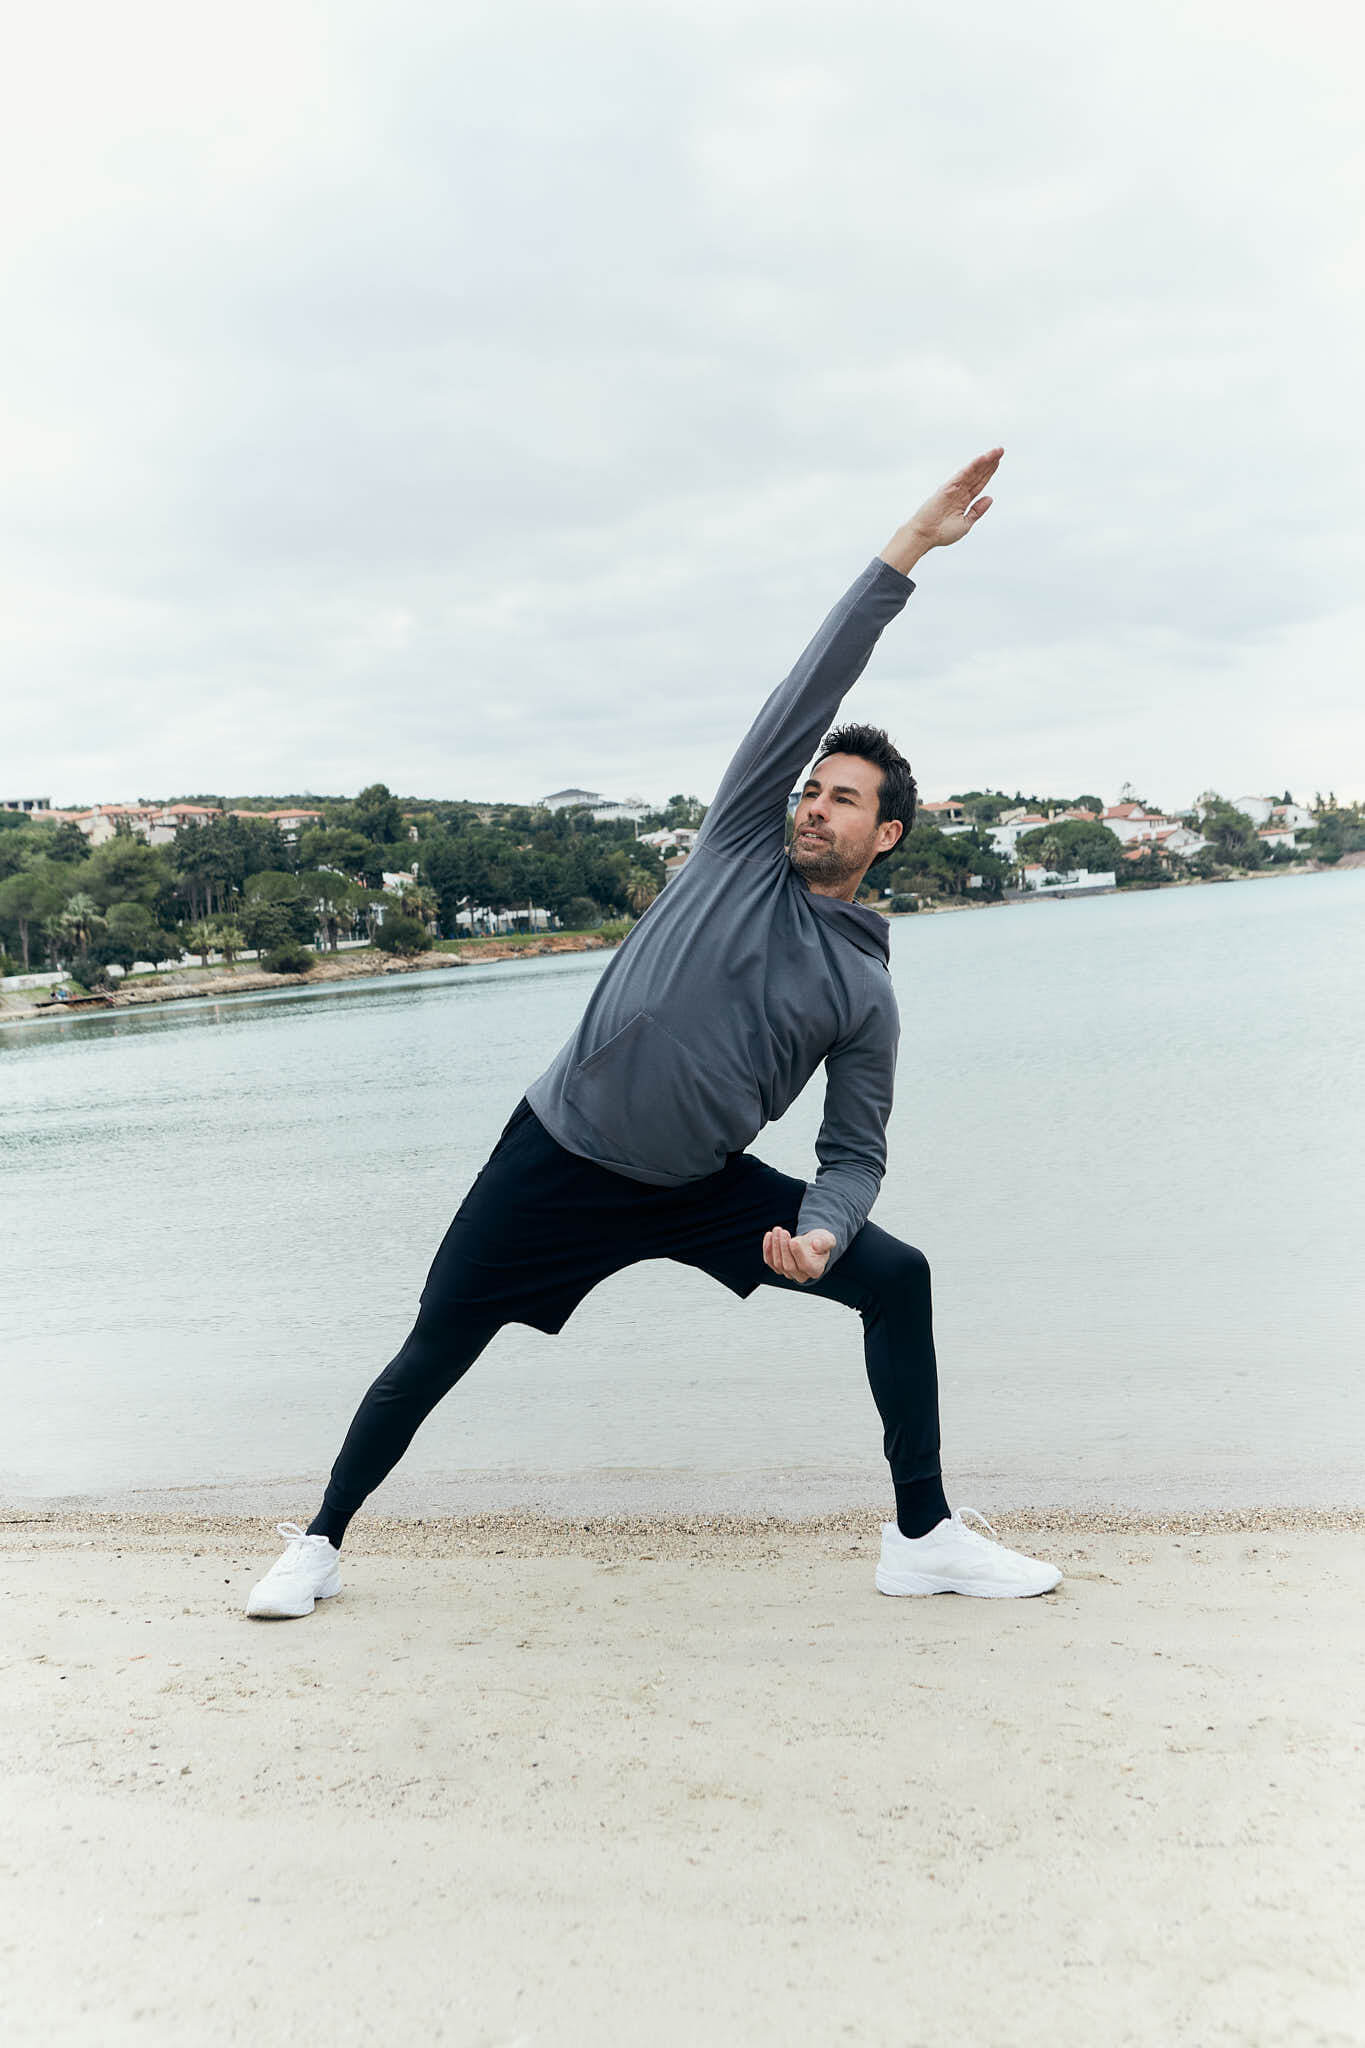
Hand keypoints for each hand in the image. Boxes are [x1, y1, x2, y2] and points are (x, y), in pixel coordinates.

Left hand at [762, 1226, 835, 1283]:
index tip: (794, 1240)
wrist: (812, 1243)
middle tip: (782, 1232)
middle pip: (789, 1266)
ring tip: (777, 1230)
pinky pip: (770, 1261)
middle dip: (783, 1247)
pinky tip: (769, 1235)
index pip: (805, 1265)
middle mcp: (802, 1275)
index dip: (798, 1254)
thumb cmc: (820, 1241)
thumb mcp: (827, 1239)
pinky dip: (767, 1249)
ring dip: (775, 1245)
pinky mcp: (779, 1268)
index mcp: (815, 1269)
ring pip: (778, 1264)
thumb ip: (824, 1242)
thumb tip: (816, 1244)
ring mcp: (789, 1273)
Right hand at [879, 447, 1002, 574]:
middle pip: (978, 474)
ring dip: (985, 460)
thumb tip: (990, 498)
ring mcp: (954, 488)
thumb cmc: (942, 533)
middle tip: (1001, 450)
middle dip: (990, 462)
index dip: (989, 472)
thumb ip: (977, 511)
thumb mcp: (966, 523)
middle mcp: (960, 491)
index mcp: (964, 500)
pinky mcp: (948, 487)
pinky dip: (973, 466)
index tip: (998, 462)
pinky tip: (983, 458)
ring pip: (973, 471)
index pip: (979, 483)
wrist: (926, 536)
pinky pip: (963, 474)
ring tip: (997, 451)